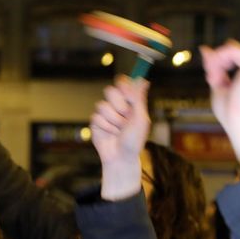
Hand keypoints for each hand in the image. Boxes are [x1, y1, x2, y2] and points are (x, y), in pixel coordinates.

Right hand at [89, 75, 150, 200]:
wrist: (122, 157)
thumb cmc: (134, 140)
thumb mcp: (140, 119)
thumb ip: (139, 100)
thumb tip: (144, 80)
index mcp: (129, 102)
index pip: (123, 83)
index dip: (123, 84)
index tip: (127, 91)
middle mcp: (116, 105)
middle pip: (110, 90)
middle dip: (119, 103)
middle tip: (126, 114)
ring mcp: (105, 113)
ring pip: (102, 105)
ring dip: (114, 119)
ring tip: (120, 130)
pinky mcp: (95, 122)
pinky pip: (97, 117)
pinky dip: (106, 127)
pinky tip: (111, 134)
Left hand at [200, 34, 239, 159]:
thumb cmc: (231, 112)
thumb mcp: (218, 84)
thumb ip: (214, 66)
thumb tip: (205, 47)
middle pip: (231, 50)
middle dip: (216, 64)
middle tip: (213, 80)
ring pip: (229, 48)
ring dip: (216, 64)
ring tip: (216, 81)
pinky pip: (230, 50)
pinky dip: (219, 62)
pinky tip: (220, 76)